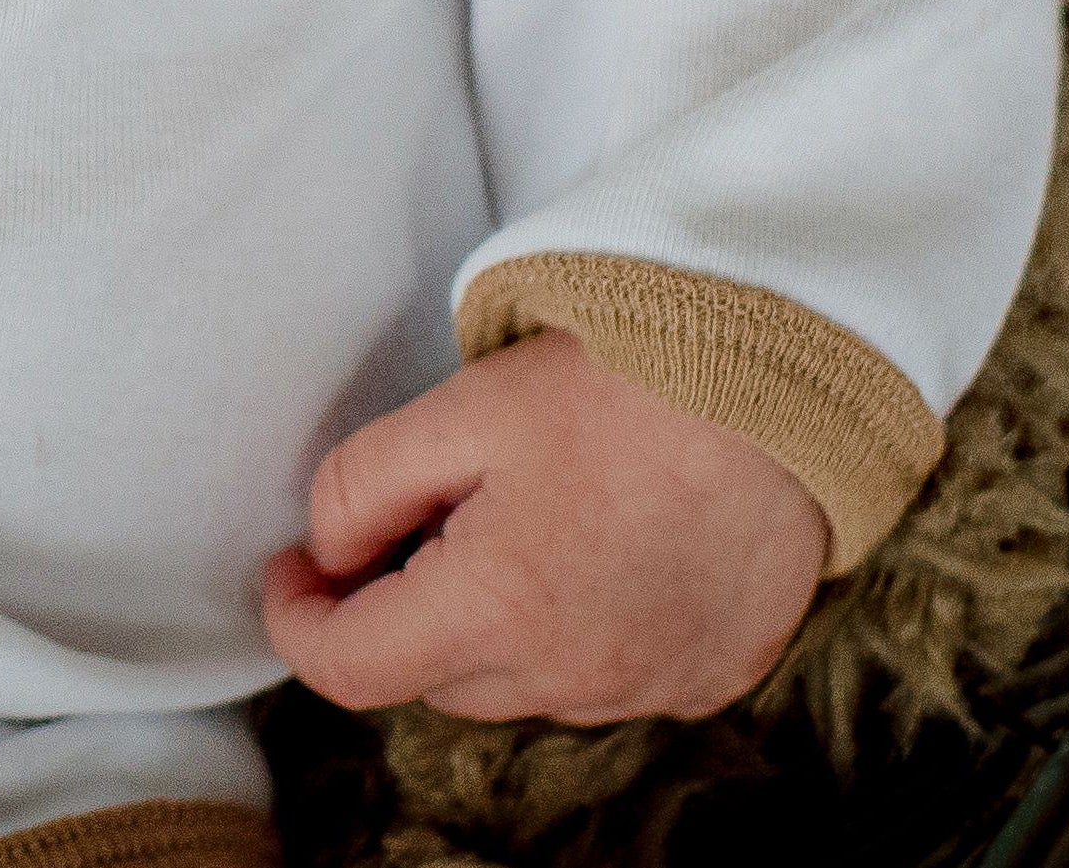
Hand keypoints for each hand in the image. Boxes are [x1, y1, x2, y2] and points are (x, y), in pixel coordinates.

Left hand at [261, 332, 826, 724]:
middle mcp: (577, 678)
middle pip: (434, 678)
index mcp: (502, 613)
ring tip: (507, 515)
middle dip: (394, 611)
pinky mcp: (707, 676)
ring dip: (485, 625)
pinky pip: (603, 677)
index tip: (289, 569)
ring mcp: (651, 687)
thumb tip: (329, 552)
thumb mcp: (457, 410)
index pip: (353, 669)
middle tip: (404, 516)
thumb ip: (363, 487)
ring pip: (518, 683)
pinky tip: (588, 544)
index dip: (298, 620)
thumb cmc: (620, 383)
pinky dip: (570, 629)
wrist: (779, 380)